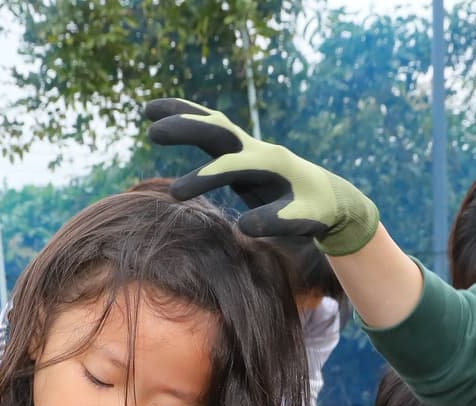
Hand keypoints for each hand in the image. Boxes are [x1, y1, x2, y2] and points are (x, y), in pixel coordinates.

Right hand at [144, 99, 379, 255]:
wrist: (330, 196)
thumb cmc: (317, 212)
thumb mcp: (304, 221)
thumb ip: (276, 221)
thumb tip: (244, 225)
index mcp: (271, 164)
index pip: (231, 167)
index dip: (204, 177)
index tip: (177, 194)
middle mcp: (258, 148)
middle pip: (217, 131)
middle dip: (187, 129)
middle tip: (153, 132)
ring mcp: (249, 147)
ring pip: (211, 122)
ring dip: (181, 113)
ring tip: (146, 110)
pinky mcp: (241, 153)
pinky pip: (212, 131)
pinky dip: (189, 120)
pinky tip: (164, 119)